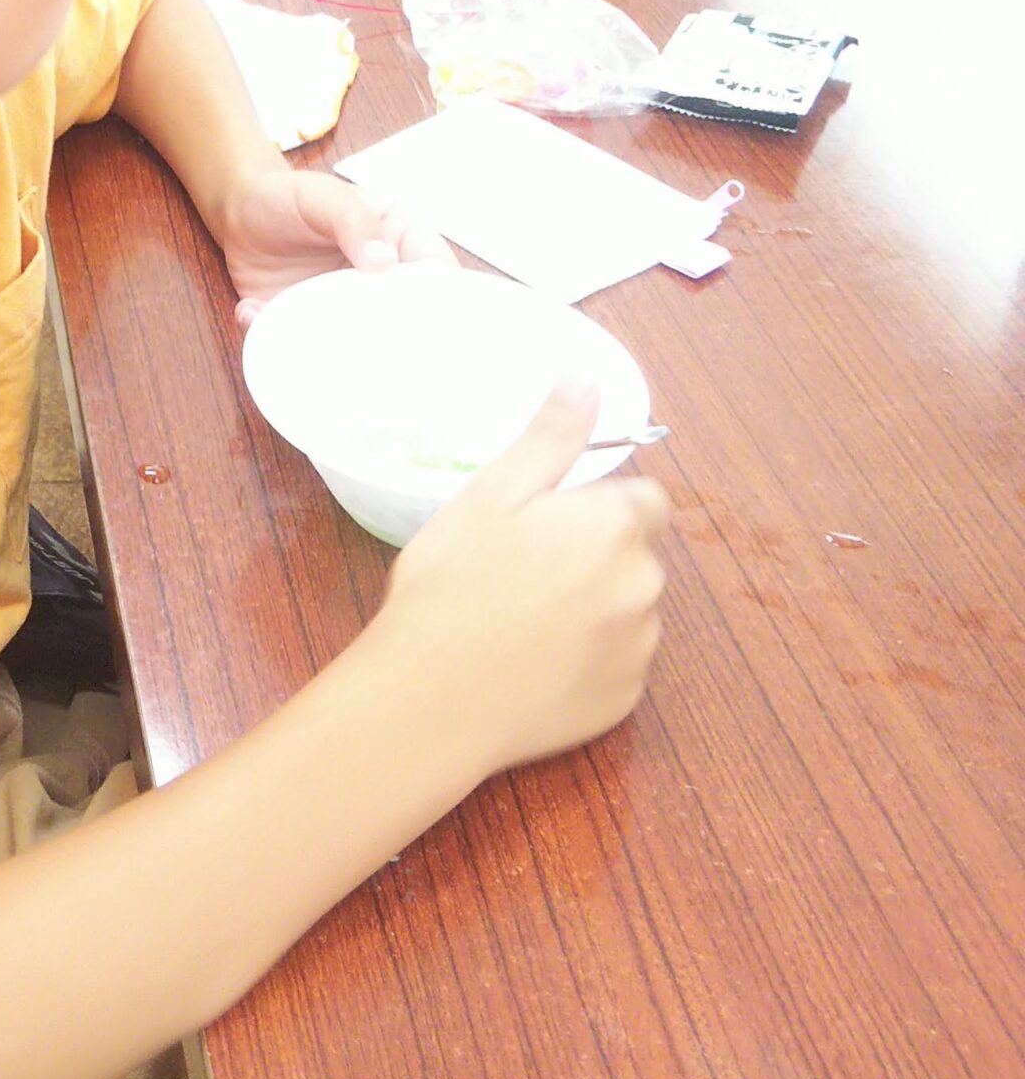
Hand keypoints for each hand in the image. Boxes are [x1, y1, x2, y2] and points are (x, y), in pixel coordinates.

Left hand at [218, 158, 452, 325]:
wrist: (237, 213)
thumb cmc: (288, 196)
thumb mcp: (322, 197)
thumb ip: (353, 221)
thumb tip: (384, 262)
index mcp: (400, 241)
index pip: (437, 274)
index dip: (435, 299)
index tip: (416, 319)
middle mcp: (382, 282)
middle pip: (406, 320)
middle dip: (389, 339)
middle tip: (359, 342)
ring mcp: (347, 310)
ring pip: (360, 346)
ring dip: (332, 348)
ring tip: (299, 330)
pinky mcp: (310, 329)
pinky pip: (307, 349)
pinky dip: (282, 343)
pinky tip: (255, 312)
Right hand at [369, 381, 669, 776]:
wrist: (433, 699)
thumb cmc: (453, 585)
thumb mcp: (492, 494)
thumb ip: (551, 436)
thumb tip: (588, 378)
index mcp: (617, 525)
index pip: (645, 497)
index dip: (596, 503)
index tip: (546, 519)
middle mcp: (644, 585)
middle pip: (635, 552)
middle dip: (594, 552)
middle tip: (521, 565)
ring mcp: (638, 649)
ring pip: (627, 607)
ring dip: (594, 603)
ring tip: (522, 615)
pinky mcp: (624, 701)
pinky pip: (617, 661)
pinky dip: (588, 656)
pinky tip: (533, 658)